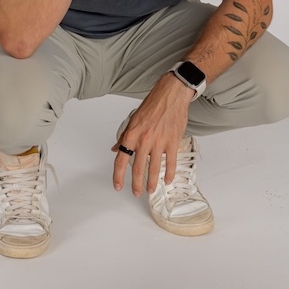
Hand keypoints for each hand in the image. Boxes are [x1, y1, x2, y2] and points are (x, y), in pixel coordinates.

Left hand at [112, 73, 192, 195]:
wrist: (170, 95)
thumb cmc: (152, 105)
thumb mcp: (133, 120)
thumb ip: (124, 136)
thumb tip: (115, 148)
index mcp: (132, 134)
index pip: (121, 159)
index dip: (118, 176)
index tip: (118, 186)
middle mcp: (144, 140)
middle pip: (137, 168)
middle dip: (136, 184)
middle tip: (136, 193)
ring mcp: (159, 142)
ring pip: (154, 169)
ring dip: (152, 183)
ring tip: (150, 190)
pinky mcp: (172, 142)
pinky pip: (171, 163)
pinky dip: (169, 174)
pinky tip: (167, 180)